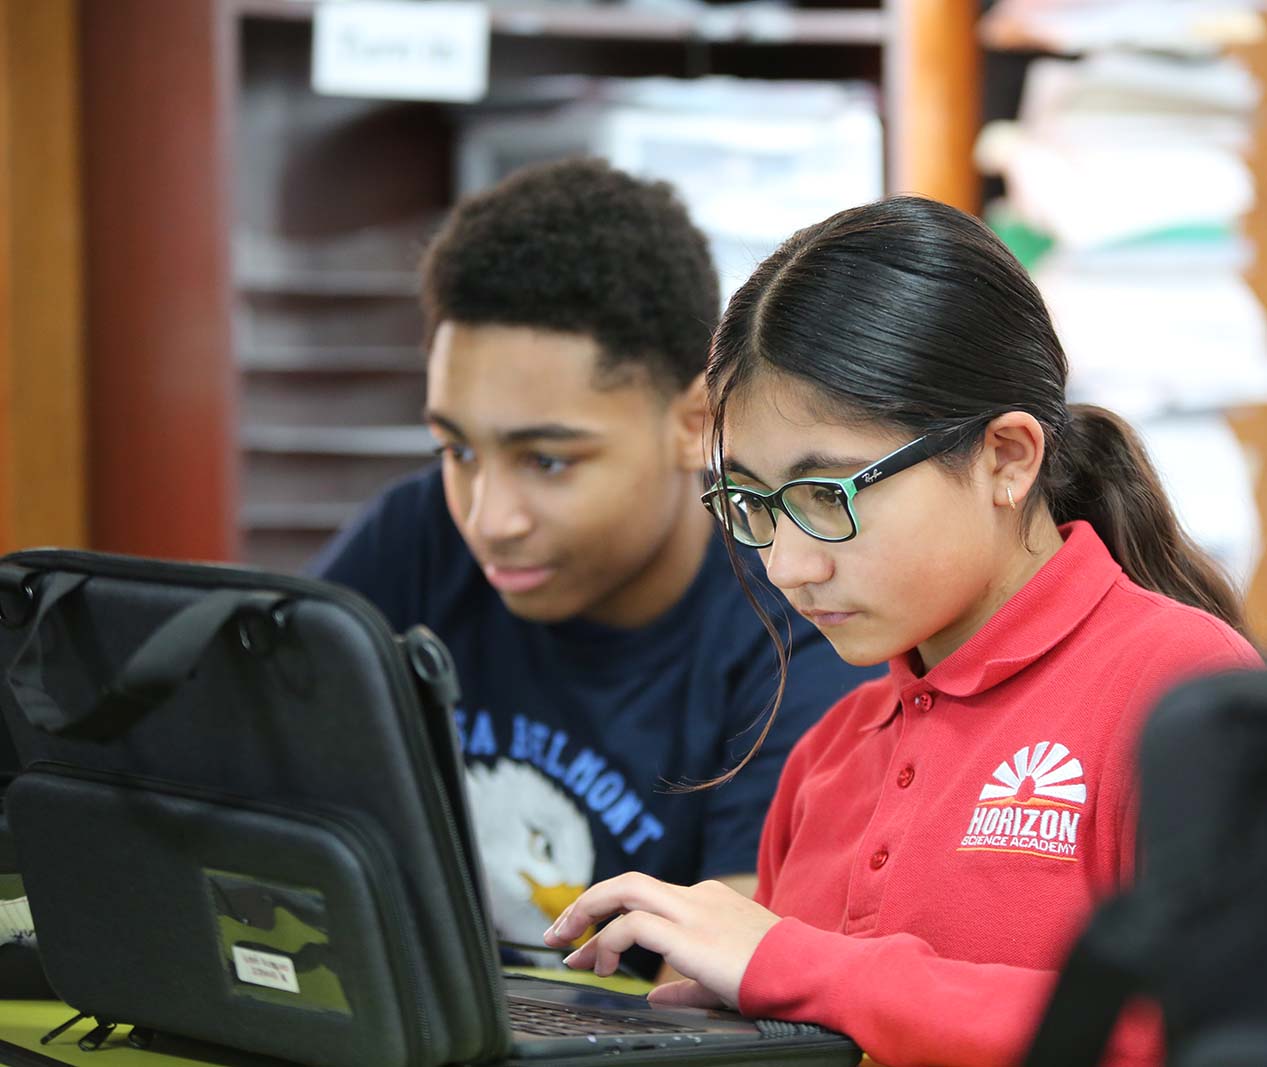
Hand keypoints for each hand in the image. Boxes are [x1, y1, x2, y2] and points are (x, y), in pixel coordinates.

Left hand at [542, 873, 780, 1009]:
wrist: (810, 975)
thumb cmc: (775, 980)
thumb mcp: (723, 982)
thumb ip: (685, 986)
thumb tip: (653, 996)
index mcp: (708, 902)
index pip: (647, 897)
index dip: (611, 917)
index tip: (587, 944)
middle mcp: (697, 896)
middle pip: (627, 883)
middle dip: (586, 905)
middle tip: (556, 933)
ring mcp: (693, 909)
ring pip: (624, 890)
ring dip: (586, 914)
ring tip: (564, 946)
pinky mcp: (689, 932)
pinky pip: (633, 926)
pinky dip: (609, 942)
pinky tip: (602, 967)